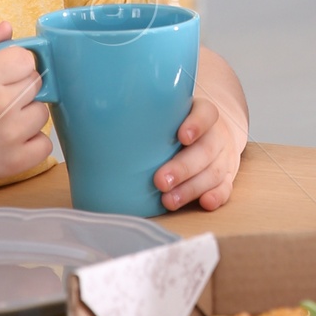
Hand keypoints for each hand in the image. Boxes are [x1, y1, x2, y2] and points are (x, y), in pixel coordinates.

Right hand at [0, 23, 52, 194]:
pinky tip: (8, 142)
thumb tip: (8, 26)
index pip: (27, 59)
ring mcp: (9, 136)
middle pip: (36, 84)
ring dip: (27, 116)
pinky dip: (31, 144)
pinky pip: (44, 144)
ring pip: (42, 113)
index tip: (3, 76)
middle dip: (20, 89)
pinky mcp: (16, 162)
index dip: (16, 66)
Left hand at [155, 90, 247, 211]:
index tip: (181, 136)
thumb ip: (143, 114)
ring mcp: (223, 156)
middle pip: (206, 149)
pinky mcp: (226, 176)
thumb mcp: (167, 113)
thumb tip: (90, 117)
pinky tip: (204, 203)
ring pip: (213, 171)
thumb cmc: (176, 125)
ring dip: (192, 188)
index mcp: (202, 114)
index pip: (205, 113)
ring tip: (168, 200)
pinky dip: (216, 196)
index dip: (196, 124)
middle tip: (160, 180)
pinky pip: (225, 187)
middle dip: (183, 167)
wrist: (212, 133)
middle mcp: (216, 134)